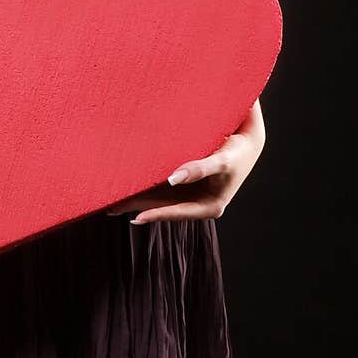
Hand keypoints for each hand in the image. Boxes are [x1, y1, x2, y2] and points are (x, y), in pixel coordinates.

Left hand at [104, 127, 265, 223]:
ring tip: (110, 197)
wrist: (249, 140)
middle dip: (138, 206)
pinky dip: (146, 183)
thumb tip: (173, 178)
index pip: (177, 212)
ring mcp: (191, 191)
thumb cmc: (238, 152)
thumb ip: (199, 168)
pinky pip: (162, 184)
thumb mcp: (222, 161)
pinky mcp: (186, 180)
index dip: (156, 214)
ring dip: (138, 196)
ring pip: (159, 196)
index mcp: (209, 206)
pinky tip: (128, 181)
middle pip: (163, 206)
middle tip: (109, 207)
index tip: (135, 217)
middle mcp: (197, 201)